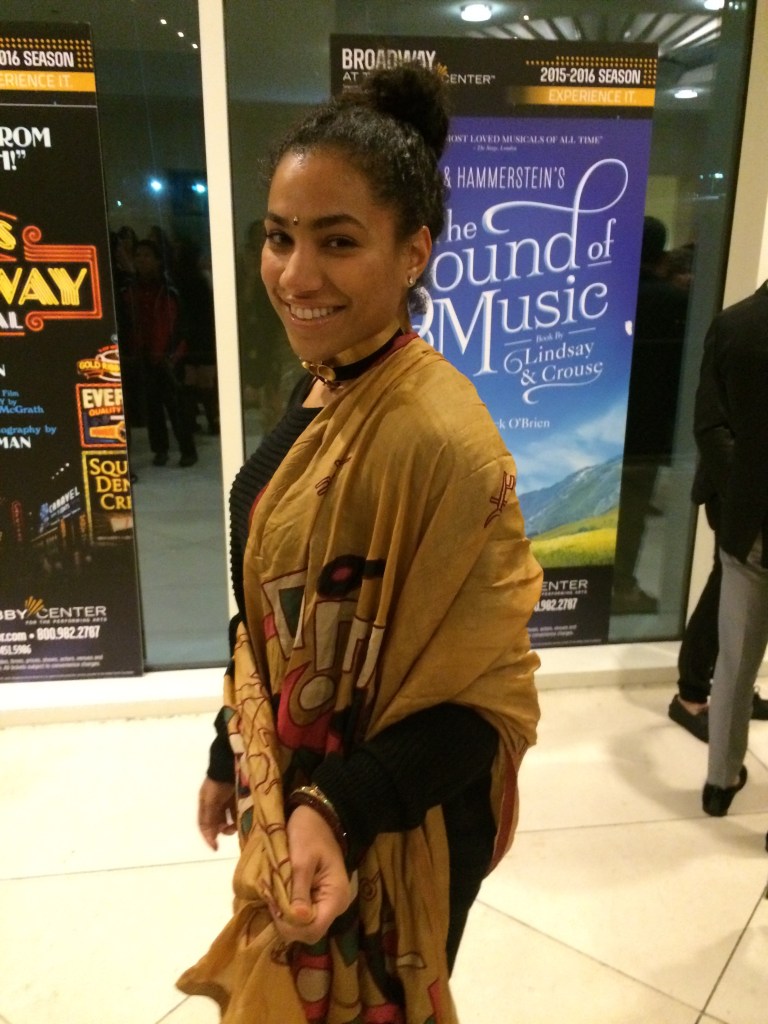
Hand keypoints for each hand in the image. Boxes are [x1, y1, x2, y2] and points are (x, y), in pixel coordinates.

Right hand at [197, 777, 236, 850]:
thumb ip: (210, 819)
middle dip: (222, 829)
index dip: (208, 837)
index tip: (215, 848)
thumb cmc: (218, 785)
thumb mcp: (211, 802)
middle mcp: (214, 804)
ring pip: (228, 818)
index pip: (204, 825)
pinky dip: (239, 816)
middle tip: (230, 830)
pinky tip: (243, 817)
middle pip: (216, 823)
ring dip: (232, 824)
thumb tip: (211, 837)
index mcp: (204, 805)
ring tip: (237, 824)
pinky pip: (237, 810)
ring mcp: (225, 800)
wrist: (230, 765)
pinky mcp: (237, 796)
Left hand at [274, 804, 352, 944]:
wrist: (318, 817)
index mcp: (335, 897)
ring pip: (304, 926)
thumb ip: (299, 892)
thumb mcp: (301, 860)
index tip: (275, 906)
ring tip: (275, 894)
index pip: (313, 930)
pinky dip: (289, 908)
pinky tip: (281, 894)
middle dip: (286, 921)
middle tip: (272, 898)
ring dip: (286, 915)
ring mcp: (328, 904)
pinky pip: (303, 915)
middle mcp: (335, 906)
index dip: (291, 926)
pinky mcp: (320, 899)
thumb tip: (297, 919)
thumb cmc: (308, 834)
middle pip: (308, 932)